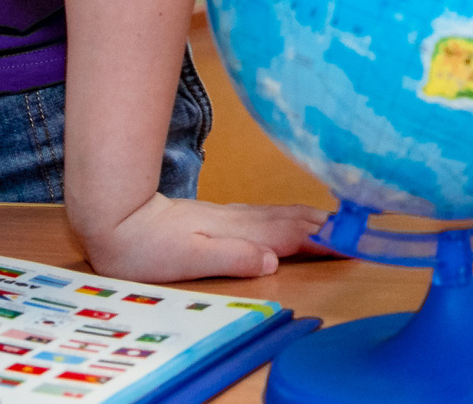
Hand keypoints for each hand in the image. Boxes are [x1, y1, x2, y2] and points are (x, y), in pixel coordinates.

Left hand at [76, 191, 326, 282]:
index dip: (320, 239)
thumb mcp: (187, 257)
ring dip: (308, 218)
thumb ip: (231, 255)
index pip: (287, 235)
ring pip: (278, 214)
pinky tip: (288, 218)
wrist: (116, 216)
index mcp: (235, 231)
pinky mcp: (218, 216)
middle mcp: (237, 220)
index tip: (350, 241)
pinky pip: (264, 214)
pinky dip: (286, 215)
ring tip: (333, 222)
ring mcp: (228, 215)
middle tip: (356, 228)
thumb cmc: (147, 246)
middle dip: (323, 225)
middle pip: (289, 221)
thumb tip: (272, 259)